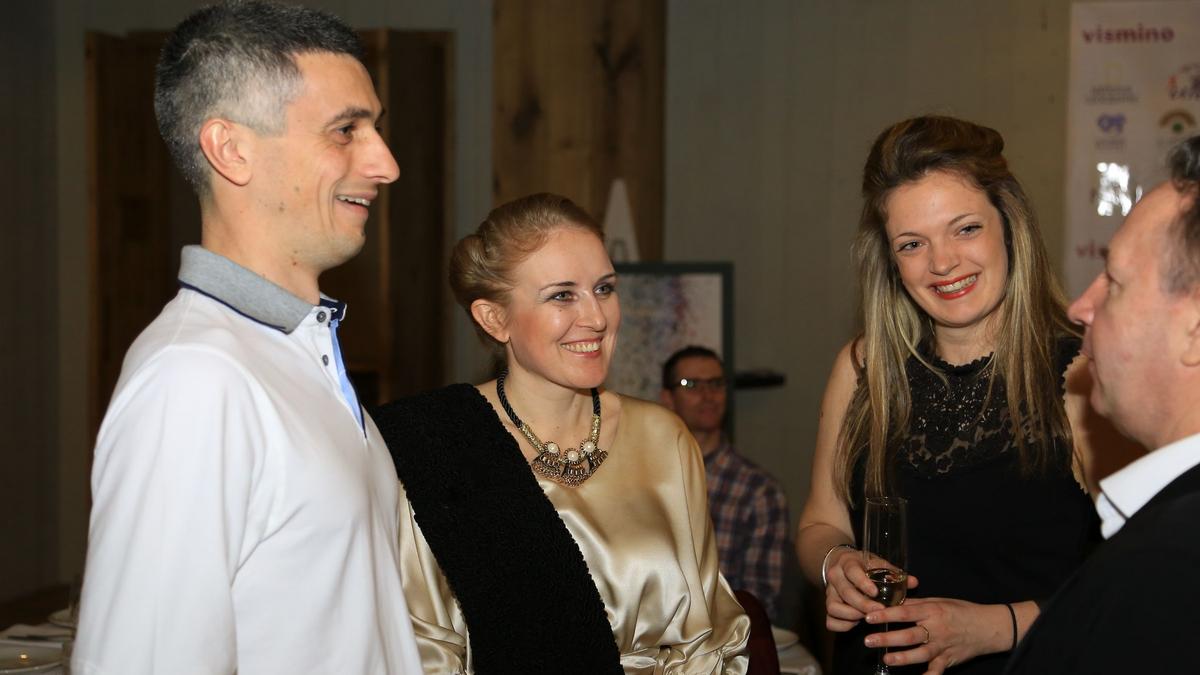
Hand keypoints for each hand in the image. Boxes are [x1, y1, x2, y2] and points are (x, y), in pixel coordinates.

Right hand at [823, 548, 919, 631]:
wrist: (840, 564)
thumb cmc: (863, 565)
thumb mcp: (876, 563)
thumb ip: (893, 573)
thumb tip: (914, 582)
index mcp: (847, 563)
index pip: (852, 572)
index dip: (863, 583)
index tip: (876, 593)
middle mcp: (835, 577)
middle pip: (845, 593)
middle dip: (863, 605)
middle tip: (880, 611)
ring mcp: (829, 592)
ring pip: (833, 608)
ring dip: (852, 616)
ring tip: (867, 617)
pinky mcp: (827, 606)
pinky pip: (830, 621)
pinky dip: (843, 625)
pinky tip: (856, 623)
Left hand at [863, 597, 1007, 674]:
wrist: (988, 627)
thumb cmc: (961, 610)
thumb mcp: (939, 601)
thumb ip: (916, 604)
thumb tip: (892, 602)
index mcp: (932, 611)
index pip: (905, 612)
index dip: (886, 615)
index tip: (869, 617)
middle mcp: (937, 629)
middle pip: (909, 635)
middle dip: (888, 638)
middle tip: (869, 640)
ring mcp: (943, 646)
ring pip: (921, 654)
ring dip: (903, 658)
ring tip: (886, 659)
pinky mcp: (948, 659)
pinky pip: (937, 671)